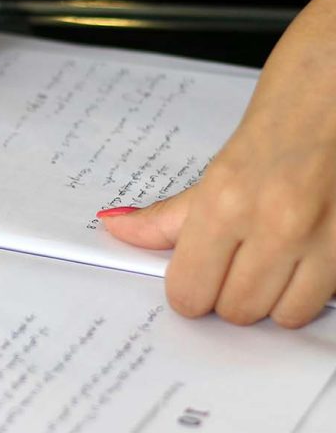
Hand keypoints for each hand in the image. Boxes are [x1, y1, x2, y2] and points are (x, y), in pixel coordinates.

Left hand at [98, 0, 335, 328]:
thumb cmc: (284, 116)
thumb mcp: (218, 164)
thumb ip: (171, 213)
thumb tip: (117, 228)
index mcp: (226, 200)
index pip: (189, 291)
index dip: (188, 291)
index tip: (192, 279)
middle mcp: (276, 224)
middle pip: (234, 310)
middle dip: (227, 293)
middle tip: (232, 260)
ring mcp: (327, 240)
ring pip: (282, 316)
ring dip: (270, 297)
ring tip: (271, 257)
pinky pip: (324, 304)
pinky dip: (308, 291)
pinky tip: (303, 259)